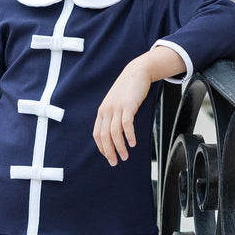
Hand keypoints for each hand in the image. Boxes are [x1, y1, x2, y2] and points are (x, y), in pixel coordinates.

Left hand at [93, 45, 183, 164]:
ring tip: (125, 156)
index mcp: (103, 111)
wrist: (136, 72)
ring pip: (114, 132)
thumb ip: (114, 116)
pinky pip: (127, 124)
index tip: (108, 157)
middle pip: (104, 136)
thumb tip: (116, 132)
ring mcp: (117, 108)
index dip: (101, 147)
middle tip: (115, 162)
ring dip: (119, 147)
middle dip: (109, 152)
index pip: (97, 134)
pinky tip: (133, 143)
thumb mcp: (116, 103)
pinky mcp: (128, 105)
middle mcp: (107, 110)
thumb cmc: (127, 90)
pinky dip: (129, 135)